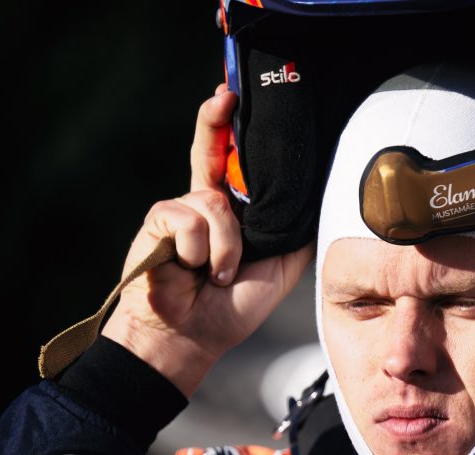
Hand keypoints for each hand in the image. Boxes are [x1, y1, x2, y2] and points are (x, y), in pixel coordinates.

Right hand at [103, 83, 315, 397]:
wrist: (191, 337)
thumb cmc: (231, 310)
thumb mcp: (280, 269)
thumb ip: (295, 234)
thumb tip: (316, 201)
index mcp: (232, 214)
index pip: (234, 164)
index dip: (233, 130)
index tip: (236, 98)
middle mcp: (204, 205)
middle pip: (209, 150)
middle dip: (215, 121)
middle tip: (224, 96)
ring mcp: (180, 211)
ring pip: (215, 202)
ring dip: (226, 248)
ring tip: (217, 275)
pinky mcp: (158, 221)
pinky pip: (191, 220)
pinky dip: (201, 252)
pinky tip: (192, 270)